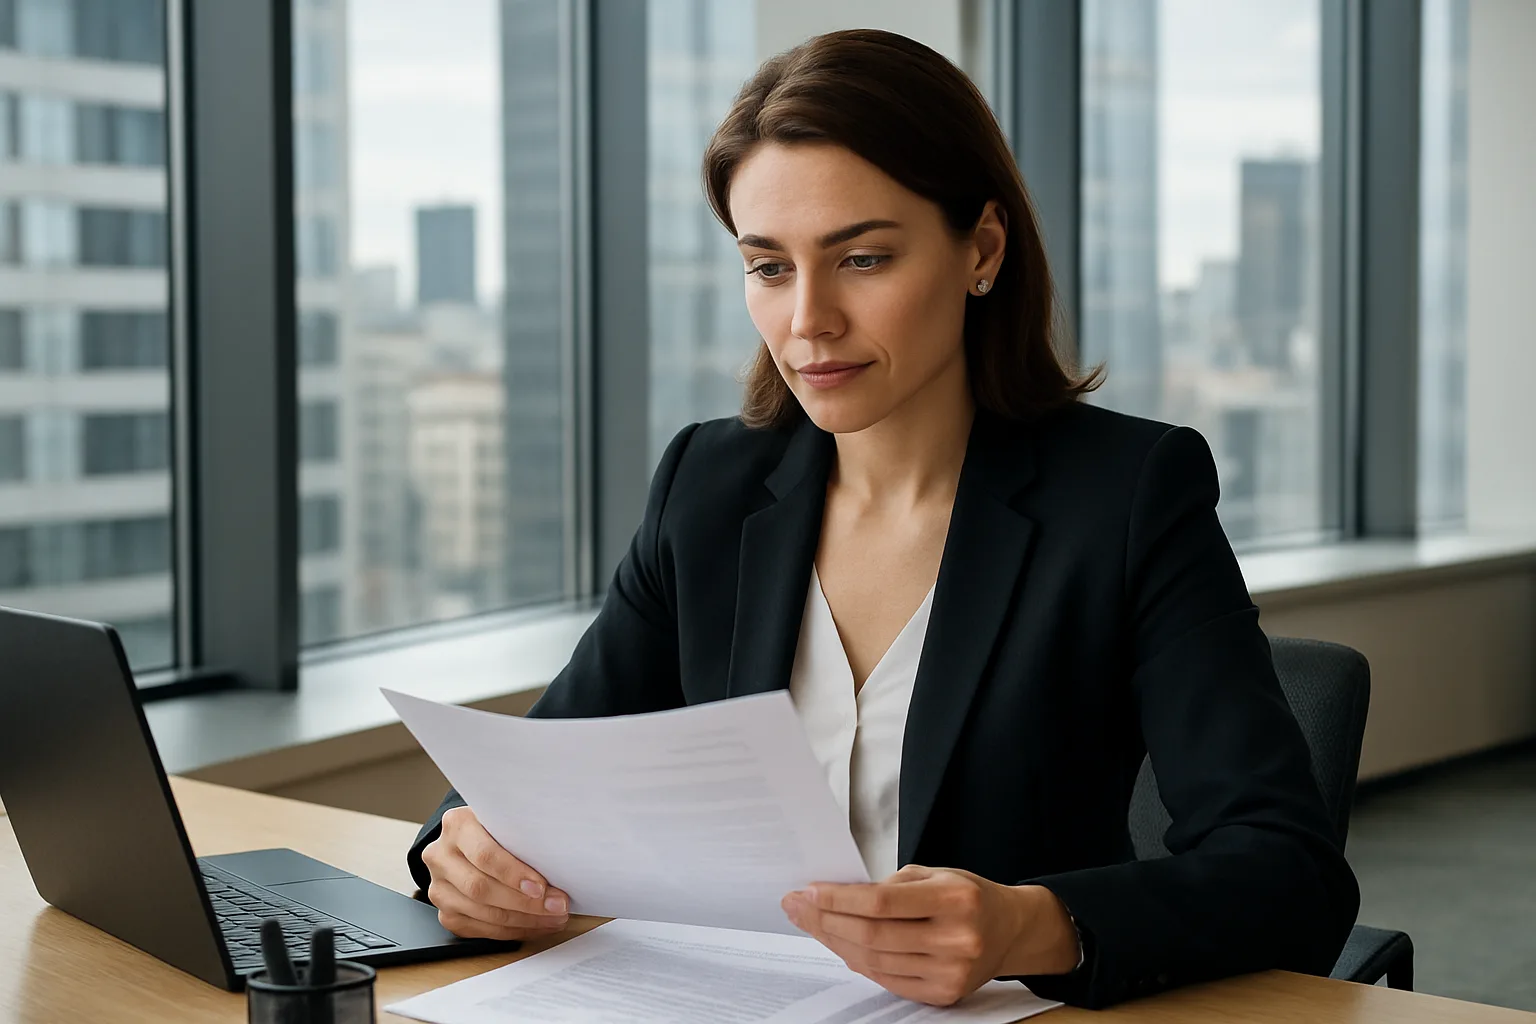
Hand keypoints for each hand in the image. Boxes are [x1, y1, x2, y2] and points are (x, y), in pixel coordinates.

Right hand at [421, 806, 571, 940]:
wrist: (470, 841)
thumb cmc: (496, 830)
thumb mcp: (506, 821)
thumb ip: (522, 835)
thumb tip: (559, 862)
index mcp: (457, 824)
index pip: (485, 855)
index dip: (514, 874)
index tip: (541, 887)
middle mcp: (441, 856)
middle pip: (481, 888)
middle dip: (524, 902)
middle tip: (556, 906)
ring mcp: (439, 887)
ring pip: (482, 912)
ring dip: (523, 920)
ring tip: (553, 918)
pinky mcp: (446, 912)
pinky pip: (480, 930)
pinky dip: (512, 931)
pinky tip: (535, 925)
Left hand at [781, 864, 1079, 1005]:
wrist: (1010, 930)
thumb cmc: (968, 896)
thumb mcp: (936, 873)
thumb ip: (891, 886)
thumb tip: (835, 897)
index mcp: (955, 900)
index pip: (882, 903)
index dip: (839, 899)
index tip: (808, 891)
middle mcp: (956, 939)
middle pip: (873, 936)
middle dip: (826, 920)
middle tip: (796, 907)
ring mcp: (951, 973)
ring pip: (874, 962)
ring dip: (835, 942)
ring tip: (811, 923)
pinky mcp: (944, 994)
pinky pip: (887, 980)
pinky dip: (858, 962)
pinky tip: (840, 944)